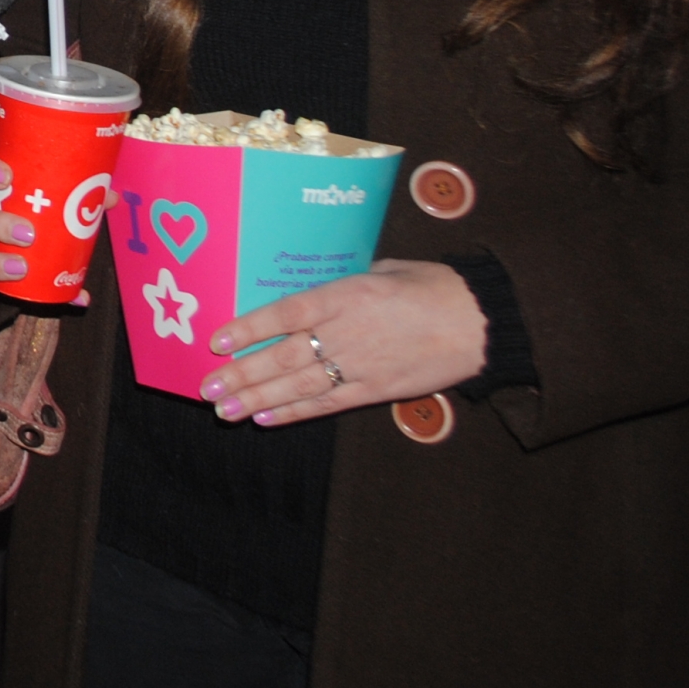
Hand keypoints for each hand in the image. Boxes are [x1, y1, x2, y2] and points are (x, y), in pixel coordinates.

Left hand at [195, 259, 486, 426]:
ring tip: (225, 410)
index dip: (249, 328)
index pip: (286, 313)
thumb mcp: (383, 268)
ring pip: (299, 385)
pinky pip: (329, 403)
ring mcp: (361, 364)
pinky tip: (266, 418)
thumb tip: (312, 292)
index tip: (216, 341)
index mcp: (347, 294)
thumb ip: (344, 282)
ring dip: (258, 398)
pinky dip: (295, 412)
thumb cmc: (433, 286)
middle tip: (206, 387)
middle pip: (284, 356)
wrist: (481, 321)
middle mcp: (347, 331)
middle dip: (241, 373)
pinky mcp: (378, 390)